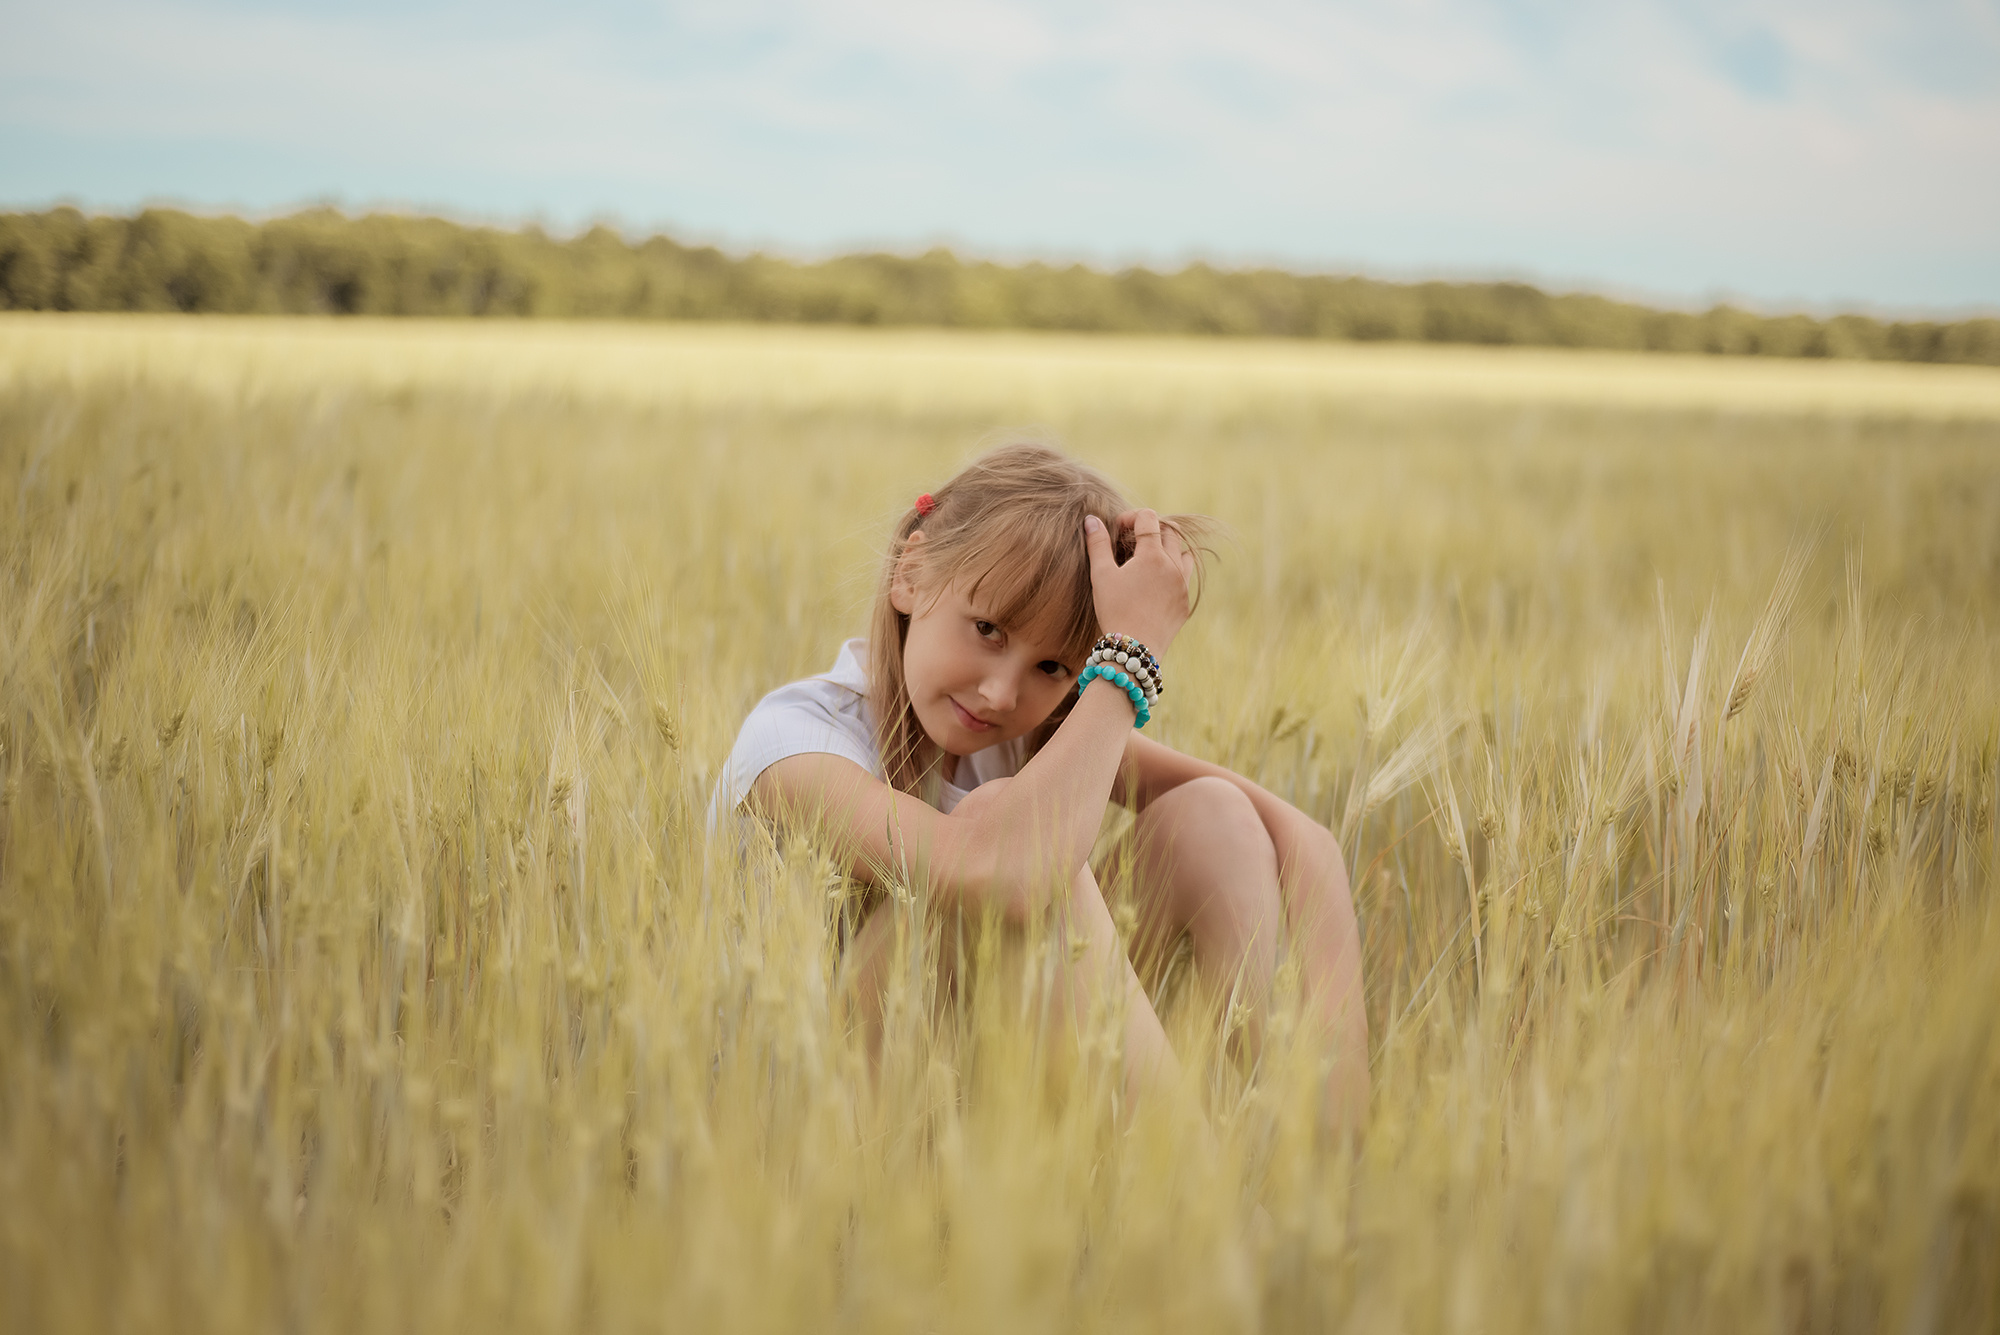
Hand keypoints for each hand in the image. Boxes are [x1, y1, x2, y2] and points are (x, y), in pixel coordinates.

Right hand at [1083, 509, 1194, 652]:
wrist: (1135, 648)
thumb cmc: (1114, 610)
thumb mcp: (1101, 575)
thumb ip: (1098, 544)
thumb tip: (1091, 519)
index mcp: (1152, 555)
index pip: (1148, 518)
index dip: (1131, 517)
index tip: (1118, 529)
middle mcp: (1173, 565)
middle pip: (1170, 531)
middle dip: (1151, 529)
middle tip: (1132, 542)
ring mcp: (1183, 584)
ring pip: (1184, 552)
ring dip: (1168, 548)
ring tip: (1148, 560)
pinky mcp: (1186, 601)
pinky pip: (1186, 576)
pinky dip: (1173, 571)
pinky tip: (1155, 583)